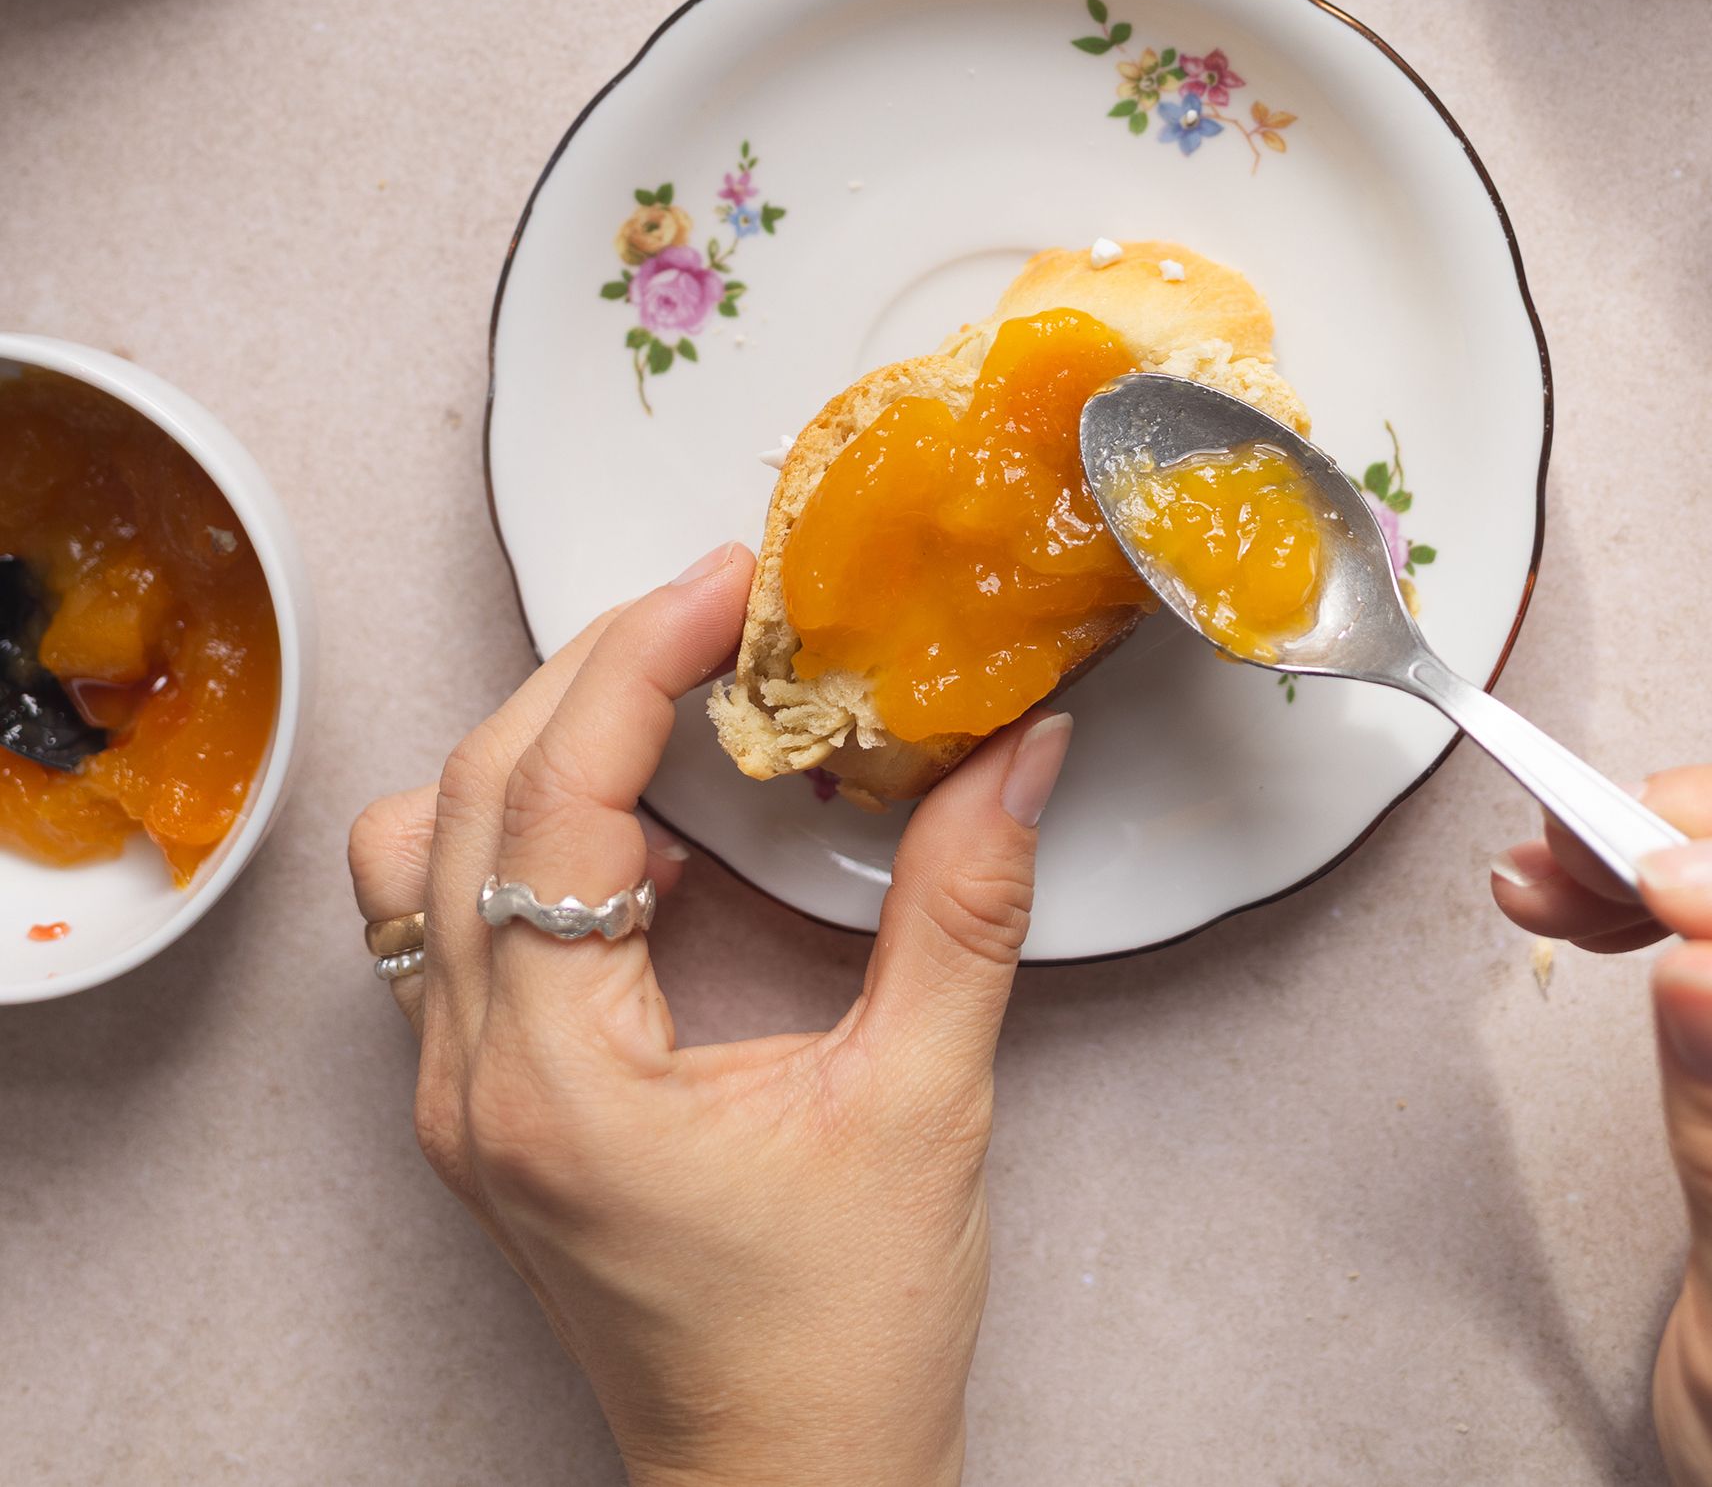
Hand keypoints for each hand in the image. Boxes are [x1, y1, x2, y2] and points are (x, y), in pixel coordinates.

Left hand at [347, 544, 1073, 1486]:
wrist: (789, 1483)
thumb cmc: (839, 1340)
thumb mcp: (924, 1106)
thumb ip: (964, 913)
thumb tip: (1018, 754)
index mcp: (555, 1075)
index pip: (550, 801)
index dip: (634, 664)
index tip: (728, 585)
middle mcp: (470, 1080)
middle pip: (462, 802)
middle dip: (586, 677)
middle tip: (717, 610)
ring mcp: (463, 1103)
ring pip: (423, 863)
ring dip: (531, 756)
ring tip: (667, 706)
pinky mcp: (493, 1118)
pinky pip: (459, 930)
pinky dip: (535, 842)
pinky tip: (658, 843)